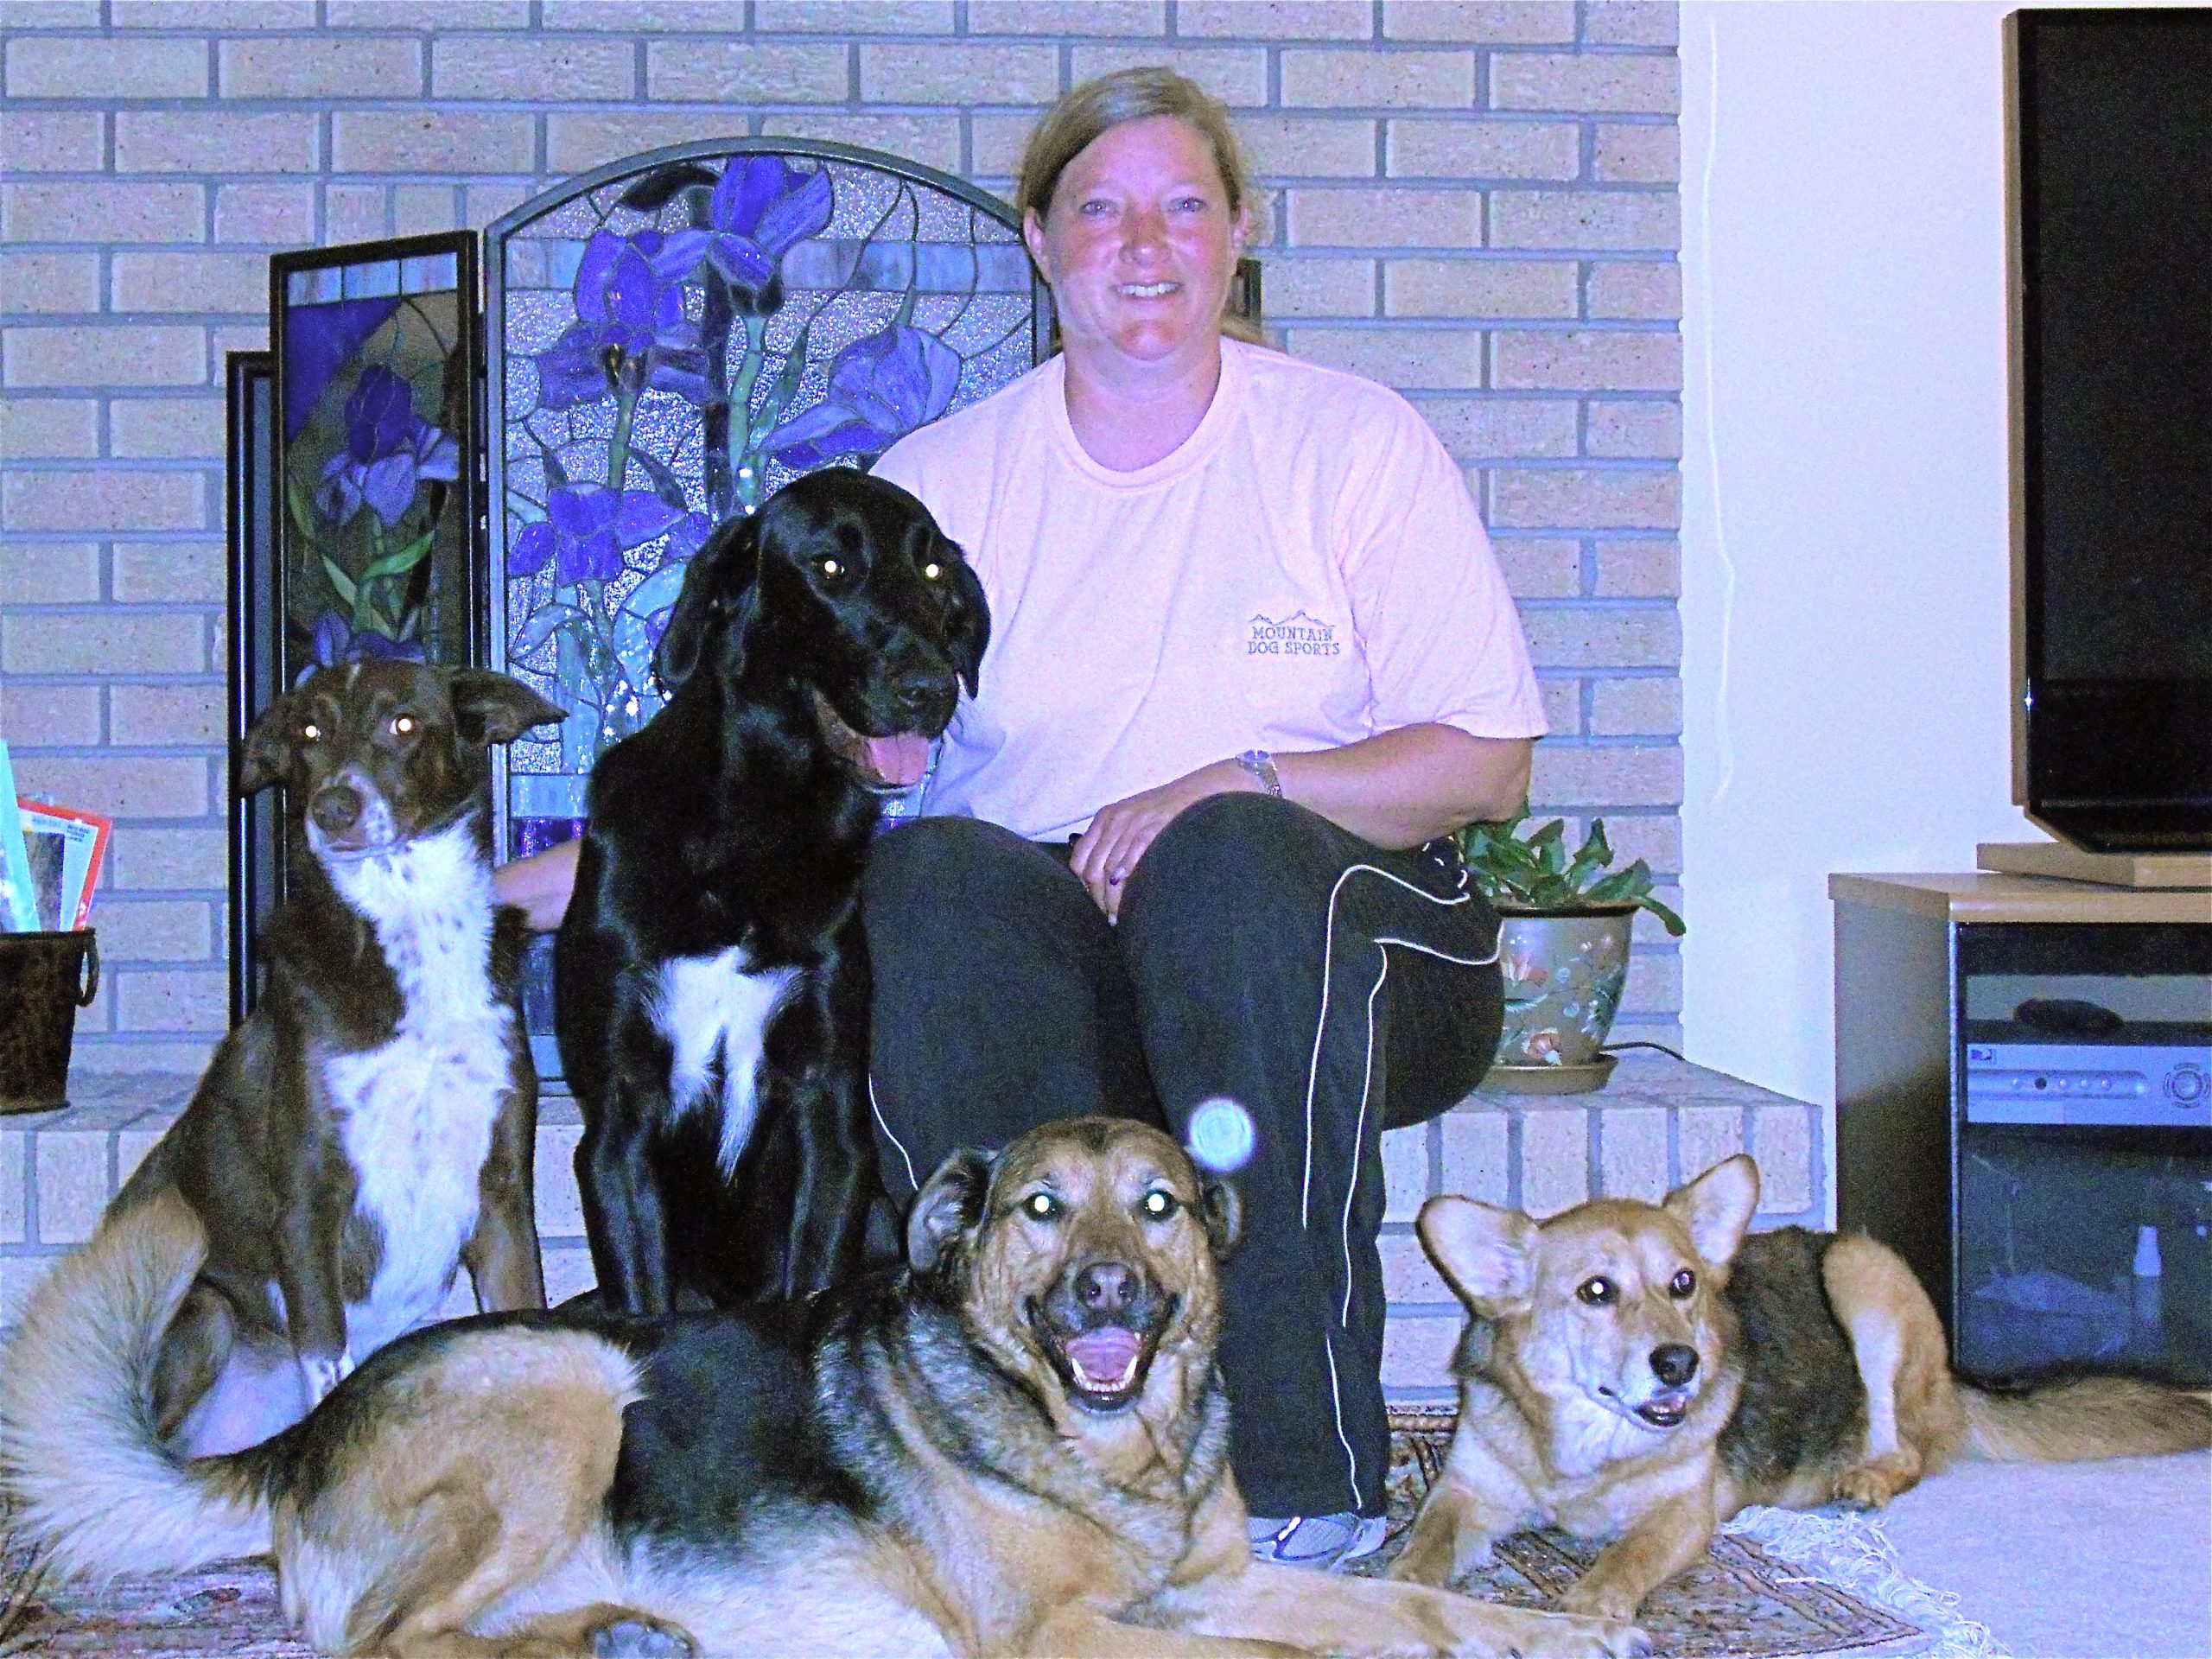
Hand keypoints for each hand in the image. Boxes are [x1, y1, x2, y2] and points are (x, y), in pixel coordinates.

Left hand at [1069, 759, 1257, 921]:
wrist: (1198, 792)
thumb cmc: (1166, 812)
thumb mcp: (1131, 819)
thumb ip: (1113, 842)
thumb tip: (1101, 881)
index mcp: (1105, 818)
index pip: (1079, 859)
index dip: (1085, 887)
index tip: (1097, 903)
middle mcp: (1115, 820)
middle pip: (1093, 868)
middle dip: (1099, 898)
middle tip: (1111, 917)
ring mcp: (1134, 822)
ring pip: (1111, 868)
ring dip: (1114, 898)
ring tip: (1121, 917)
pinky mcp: (1155, 825)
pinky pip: (1134, 855)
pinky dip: (1129, 877)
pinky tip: (1133, 897)